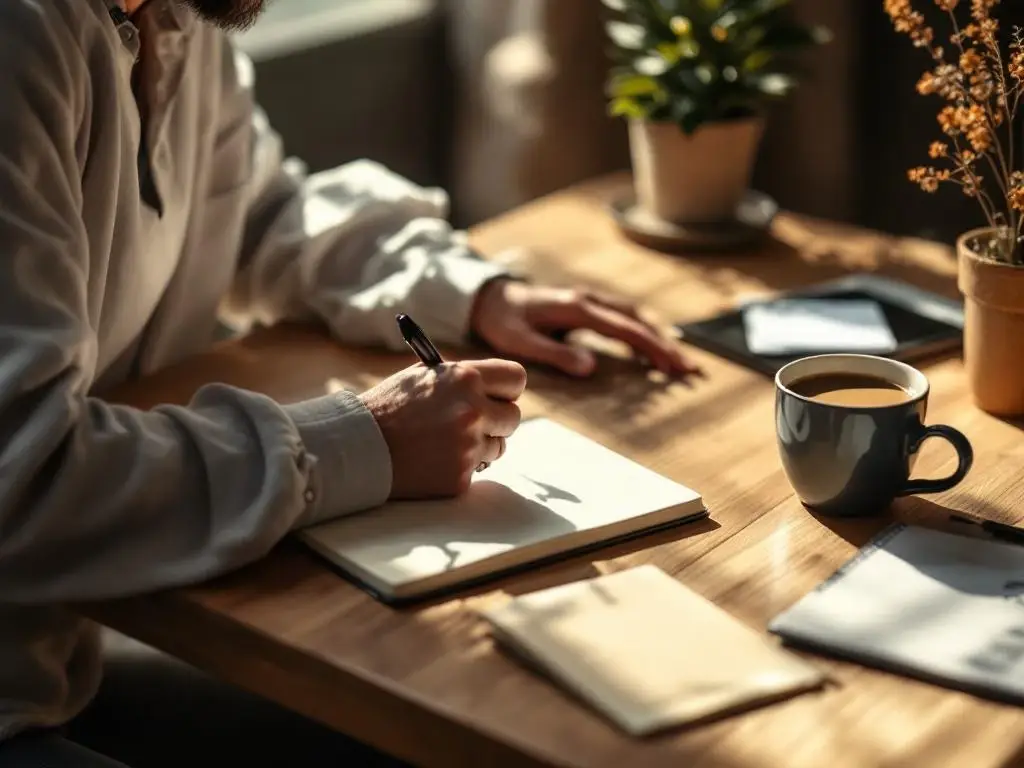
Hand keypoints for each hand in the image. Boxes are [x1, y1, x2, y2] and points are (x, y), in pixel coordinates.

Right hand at [360, 359, 526, 498]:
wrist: (358, 448)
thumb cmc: (388, 408)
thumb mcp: (423, 377)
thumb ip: (461, 380)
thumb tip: (494, 388)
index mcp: (465, 378)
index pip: (516, 378)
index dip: (508, 389)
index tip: (499, 396)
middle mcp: (473, 410)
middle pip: (513, 417)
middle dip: (497, 421)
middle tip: (475, 423)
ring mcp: (468, 446)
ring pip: (498, 447)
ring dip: (480, 446)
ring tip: (444, 442)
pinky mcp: (460, 476)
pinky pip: (475, 470)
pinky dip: (459, 467)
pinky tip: (432, 460)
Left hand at [470, 278, 698, 377]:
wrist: (487, 297)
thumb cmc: (501, 321)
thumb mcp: (520, 342)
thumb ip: (555, 354)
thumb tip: (590, 367)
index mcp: (578, 308)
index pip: (625, 329)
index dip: (653, 347)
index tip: (673, 366)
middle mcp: (588, 300)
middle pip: (637, 320)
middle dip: (664, 344)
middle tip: (688, 369)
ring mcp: (588, 300)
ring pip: (633, 316)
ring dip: (656, 336)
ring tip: (676, 360)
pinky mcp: (585, 306)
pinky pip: (622, 316)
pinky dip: (642, 329)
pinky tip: (650, 345)